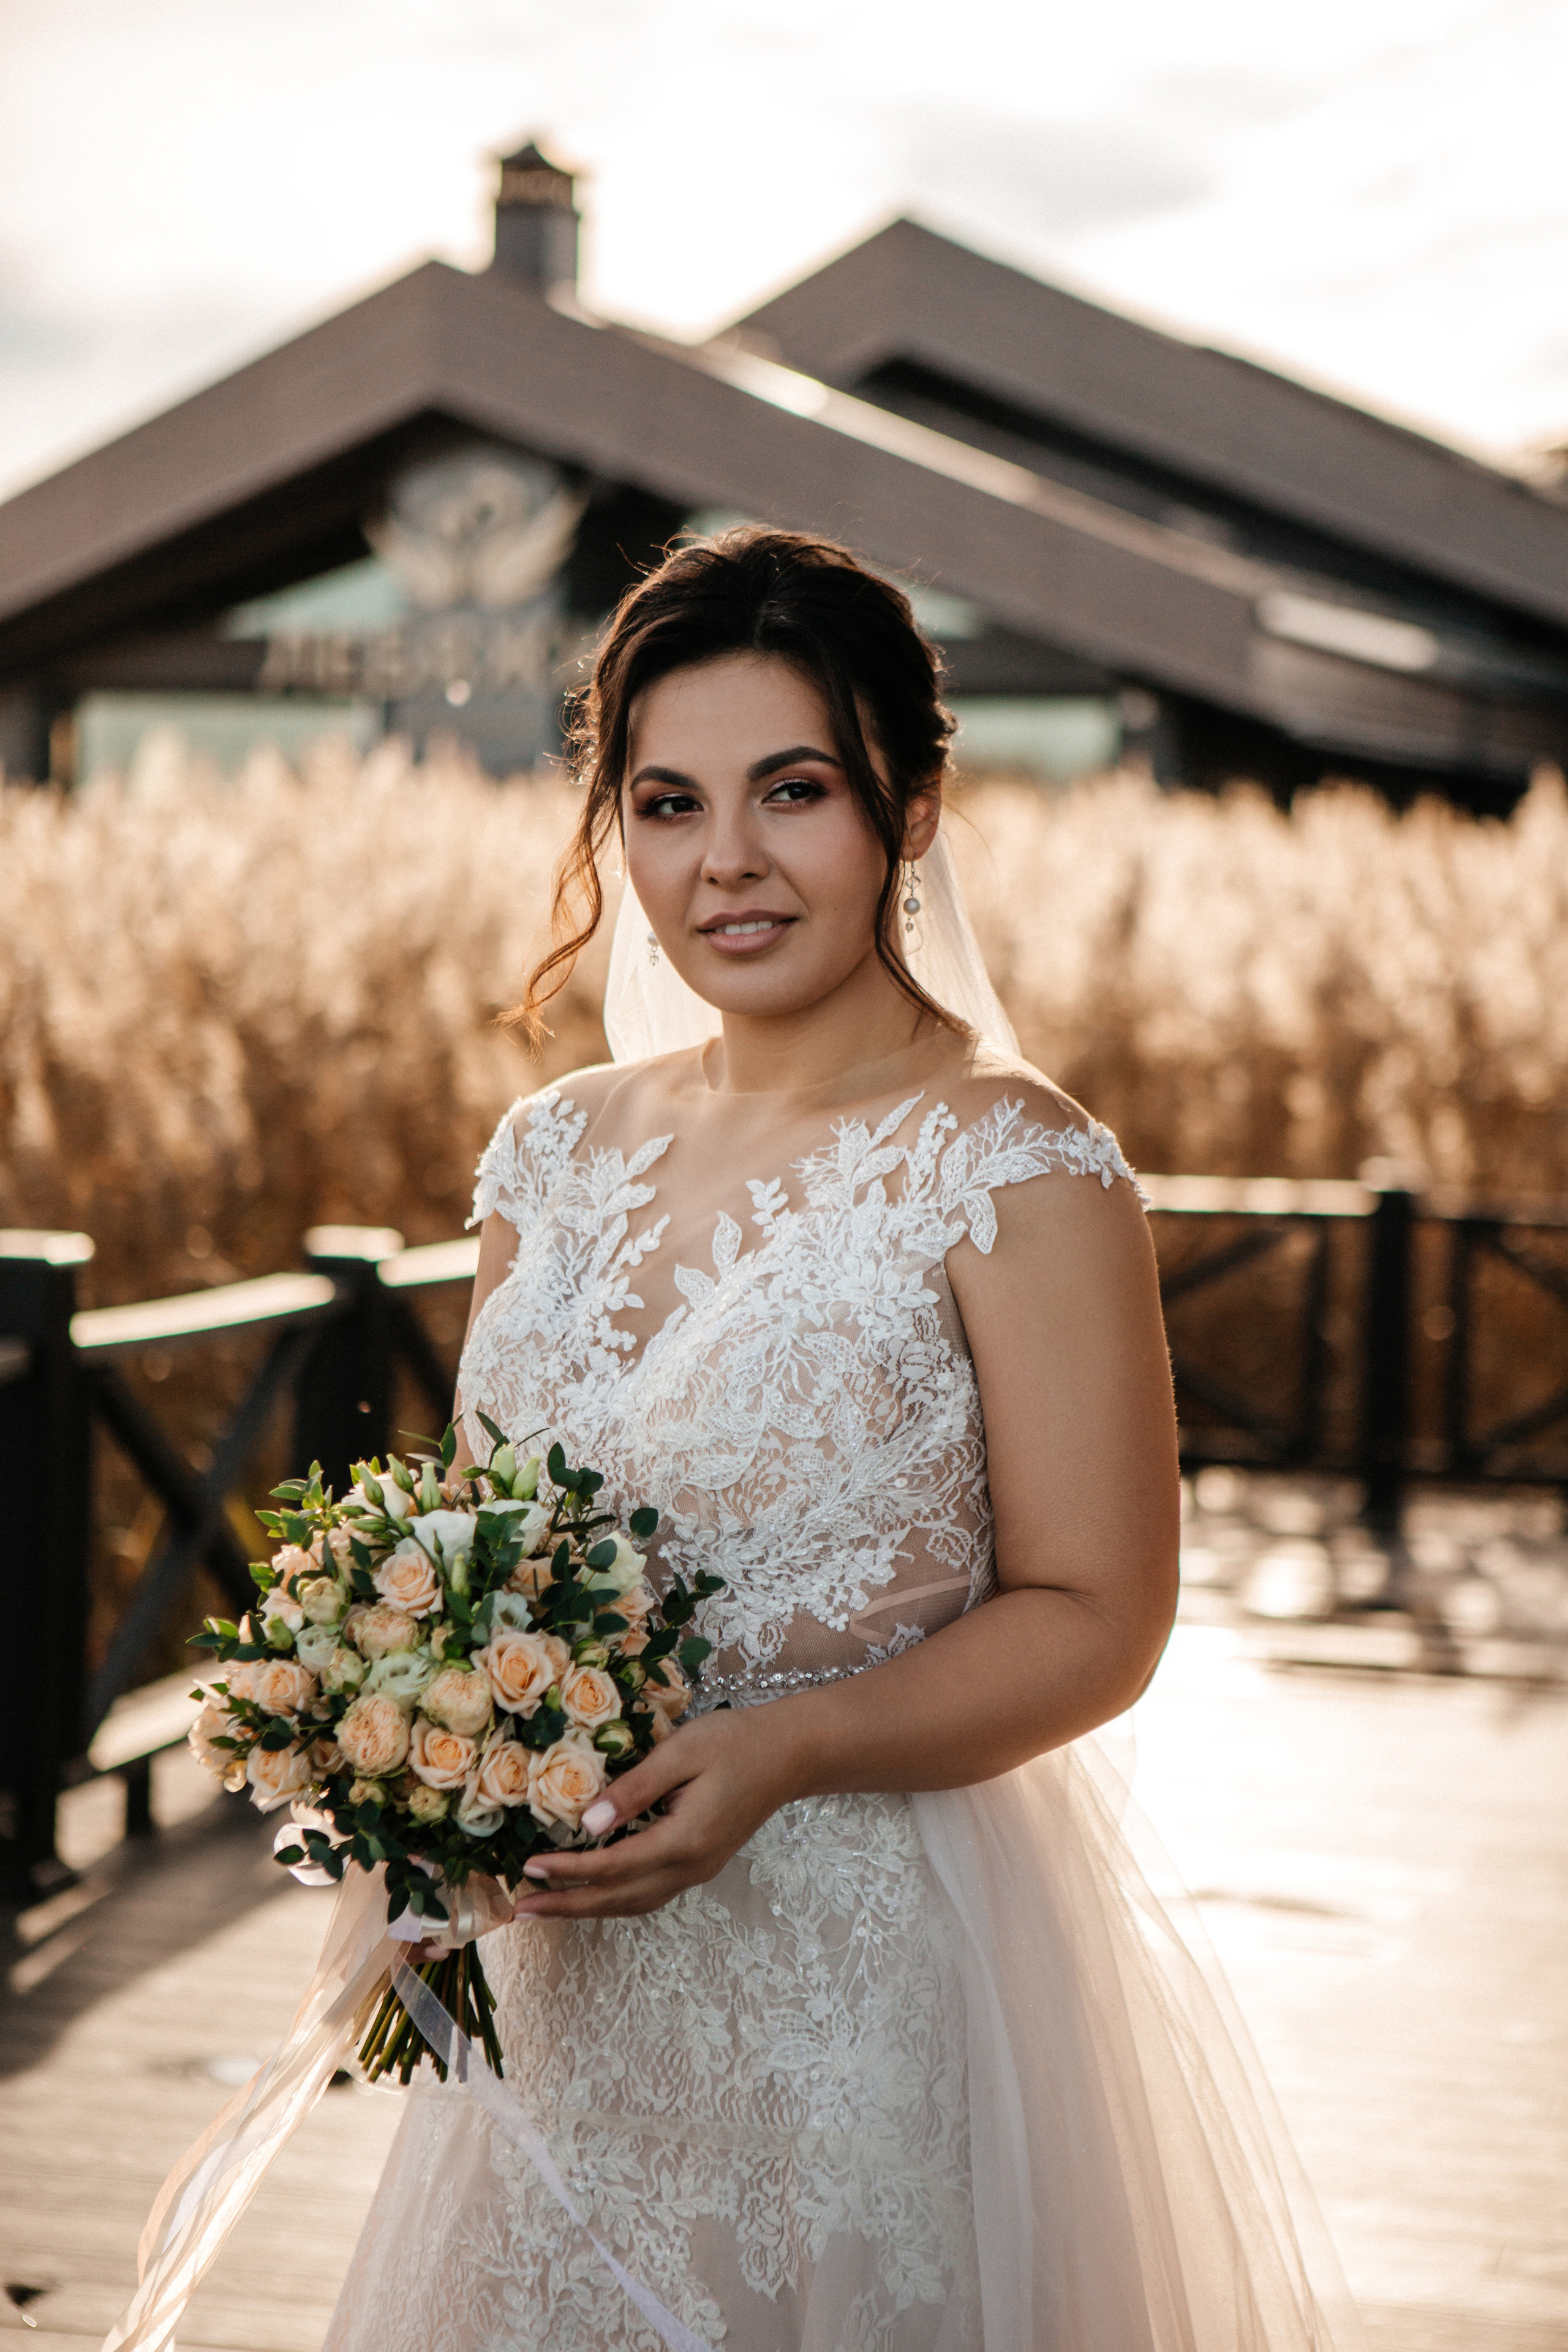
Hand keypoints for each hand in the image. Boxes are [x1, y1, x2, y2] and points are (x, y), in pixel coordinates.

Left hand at [506, 1706, 805, 1920]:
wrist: (789, 1753)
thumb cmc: (735, 1741)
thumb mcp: (681, 1752)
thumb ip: (634, 1789)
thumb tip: (587, 1823)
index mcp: (684, 1839)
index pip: (612, 1865)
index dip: (567, 1869)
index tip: (528, 1867)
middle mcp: (691, 1866)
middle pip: (618, 1898)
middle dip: (566, 1905)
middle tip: (519, 1909)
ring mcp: (698, 1870)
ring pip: (633, 1903)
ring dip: (588, 1908)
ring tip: (545, 1908)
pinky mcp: (701, 1863)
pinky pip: (648, 1893)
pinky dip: (614, 1898)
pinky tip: (593, 1892)